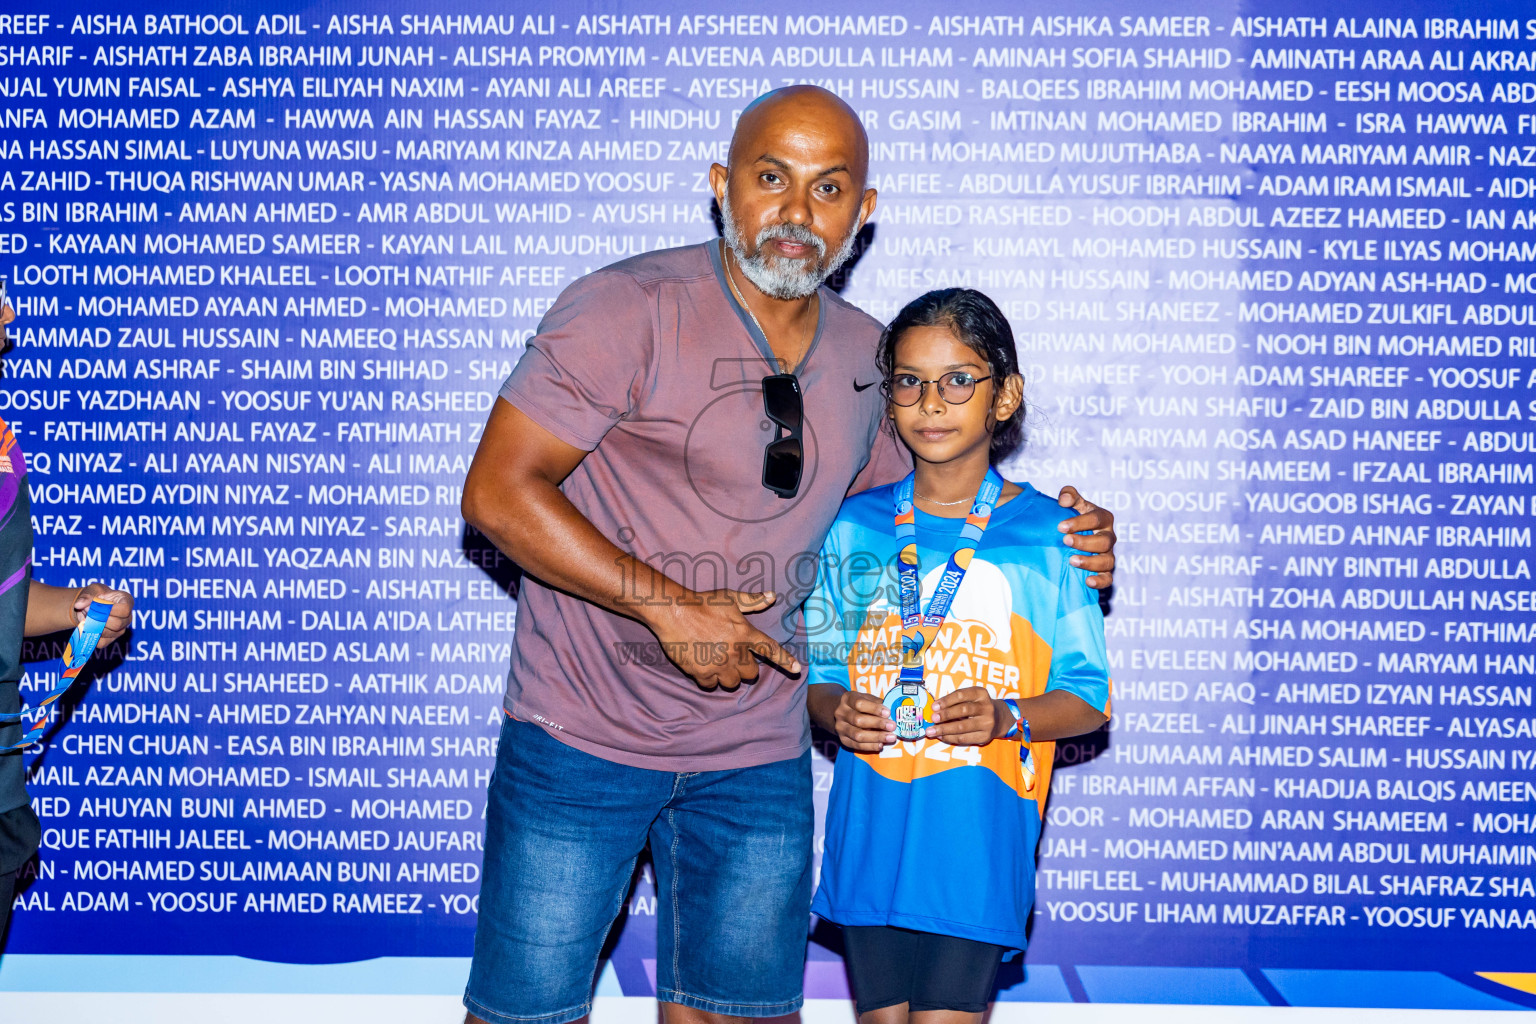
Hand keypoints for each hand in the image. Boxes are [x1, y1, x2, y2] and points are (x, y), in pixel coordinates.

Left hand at [75, 582, 132, 645]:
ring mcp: (120, 630)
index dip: (111, 609)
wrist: (91, 606)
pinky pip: (102, 642)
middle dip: (99, 618)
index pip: (125, 609)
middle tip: (87, 610)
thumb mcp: (92, 590)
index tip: (97, 606)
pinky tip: (86, 627)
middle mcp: (127, 618)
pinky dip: (91, 635)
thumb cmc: (96, 595)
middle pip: (117, 624)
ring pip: (108, 633)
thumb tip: (79, 605)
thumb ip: (86, 596)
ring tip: (86, 616)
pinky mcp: (111, 639)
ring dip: (93, 626)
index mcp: (127, 602)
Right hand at [645, 588, 800, 691]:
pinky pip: (711, 685)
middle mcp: (735, 652)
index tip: (797, 670)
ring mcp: (718, 664)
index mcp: (745, 633)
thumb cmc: (702, 602)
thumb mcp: (729, 598)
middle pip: (750, 674)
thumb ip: (752, 600)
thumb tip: (772, 595)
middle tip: (733, 657)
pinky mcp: (701, 672)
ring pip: (732, 683)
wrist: (674, 611)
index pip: (770, 649)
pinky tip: (704, 667)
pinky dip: (709, 679)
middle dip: (745, 668)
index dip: (785, 661)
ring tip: (719, 664)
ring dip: (728, 676)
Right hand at [832, 689, 895, 752]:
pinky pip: (857, 745)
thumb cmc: (860, 705)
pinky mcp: (843, 740)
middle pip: (858, 720)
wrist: (843, 714)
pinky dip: (870, 746)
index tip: (888, 713)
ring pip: (858, 735)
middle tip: (892, 726)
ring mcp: (840, 728)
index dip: (874, 708)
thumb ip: (877, 704)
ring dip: (876, 737)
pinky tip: (881, 745)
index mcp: (847, 699)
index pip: (859, 703)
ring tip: (891, 737)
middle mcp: (841, 713)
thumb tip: (892, 712)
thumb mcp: (867, 699)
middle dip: (877, 724)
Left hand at [927, 687, 1006, 744]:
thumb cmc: (977, 706)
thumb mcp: (971, 697)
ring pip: (962, 727)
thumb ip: (955, 701)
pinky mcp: (985, 736)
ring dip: (944, 729)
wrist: (999, 719)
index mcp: (981, 693)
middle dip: (945, 715)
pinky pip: (964, 738)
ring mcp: (987, 723)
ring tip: (931, 731)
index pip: (961, 695)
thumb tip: (935, 710)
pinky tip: (941, 736)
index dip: (946, 700)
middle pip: (963, 711)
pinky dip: (950, 738)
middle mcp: (986, 707)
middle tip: (932, 719)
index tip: (934, 707)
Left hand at [1057, 485, 1115, 589]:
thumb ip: (1068, 495)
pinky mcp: (1104, 571)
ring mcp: (1108, 554)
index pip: (1097, 518)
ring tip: (1072, 561)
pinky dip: (1100, 581)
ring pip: (1107, 561)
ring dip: (1090, 562)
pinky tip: (1087, 581)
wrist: (1070, 535)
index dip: (1080, 522)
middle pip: (1104, 541)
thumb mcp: (1072, 503)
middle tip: (1065, 541)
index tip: (1060, 526)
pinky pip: (1108, 578)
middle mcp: (1108, 536)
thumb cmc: (1072, 516)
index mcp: (1103, 518)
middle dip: (1084, 542)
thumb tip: (1064, 500)